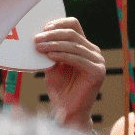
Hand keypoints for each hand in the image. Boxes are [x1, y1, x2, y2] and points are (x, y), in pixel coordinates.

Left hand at [34, 17, 104, 131]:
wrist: (67, 110)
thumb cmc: (60, 87)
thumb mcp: (52, 64)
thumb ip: (49, 50)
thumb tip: (37, 36)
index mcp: (84, 46)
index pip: (74, 24)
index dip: (58, 23)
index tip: (43, 28)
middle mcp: (93, 51)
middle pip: (72, 34)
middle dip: (52, 35)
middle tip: (36, 39)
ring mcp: (98, 61)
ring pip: (74, 45)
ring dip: (54, 44)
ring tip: (39, 47)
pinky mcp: (98, 72)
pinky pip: (78, 59)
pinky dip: (62, 55)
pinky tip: (50, 56)